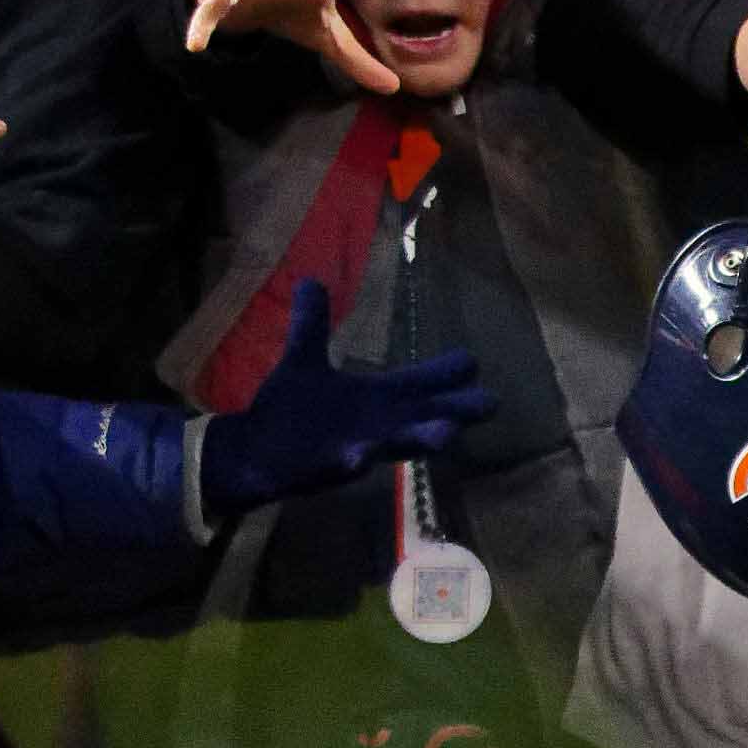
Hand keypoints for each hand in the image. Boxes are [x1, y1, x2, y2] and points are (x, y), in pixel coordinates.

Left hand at [199, 282, 490, 511]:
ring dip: (422, 438)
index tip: (472, 361)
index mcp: (376, 398)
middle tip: (492, 402)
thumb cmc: (289, 412)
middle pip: (427, 416)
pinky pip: (347, 463)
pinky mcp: (330, 466)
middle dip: (456, 410)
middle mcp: (377, 423)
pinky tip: (361, 456)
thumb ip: (312, 325)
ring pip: (399, 443)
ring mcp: (358, 446)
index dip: (446, 374)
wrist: (256, 453)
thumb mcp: (303, 360)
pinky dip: (356, 459)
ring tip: (445, 433)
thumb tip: (309, 280)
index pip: (421, 384)